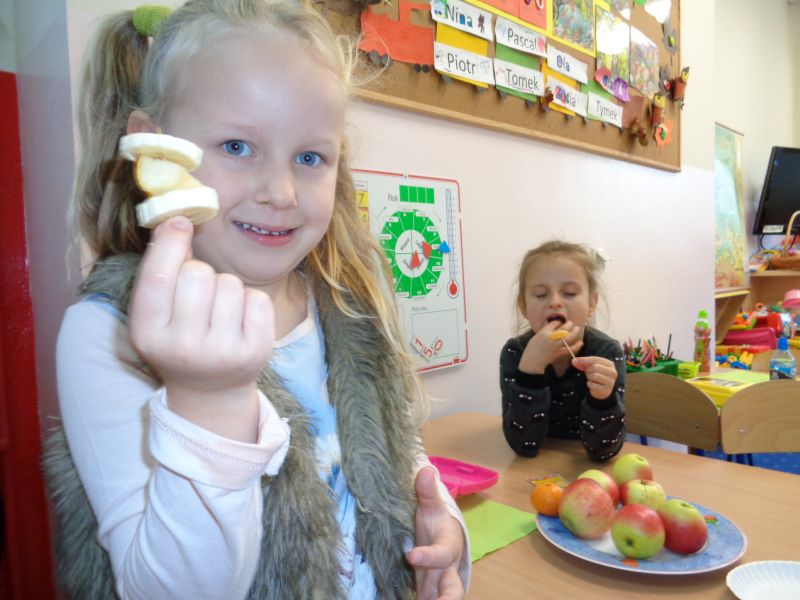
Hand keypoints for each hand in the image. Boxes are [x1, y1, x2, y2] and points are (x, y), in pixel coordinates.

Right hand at [128, 217, 274, 439]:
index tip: (180, 222)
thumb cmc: (179, 339)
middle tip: (198, 296)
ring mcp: (222, 352)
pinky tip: (239, 321)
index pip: (157, 278)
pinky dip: (249, 301)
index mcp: (148, 335)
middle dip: (199, 272)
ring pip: (229, 283)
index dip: (169, 243)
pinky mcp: (256, 351)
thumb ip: (161, 272)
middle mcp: (183, 348)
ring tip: (218, 313)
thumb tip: (176, 221)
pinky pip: (255, 297)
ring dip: (225, 288)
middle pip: (197, 274)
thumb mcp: (157, 315)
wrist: (211, 391)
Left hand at [407, 467, 464, 599]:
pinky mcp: (426, 591)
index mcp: (448, 547)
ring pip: (440, 598)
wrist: (442, 537)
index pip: (442, 554)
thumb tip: (425, 470)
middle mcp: (446, 569)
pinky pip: (424, 599)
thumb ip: (427, 492)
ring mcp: (436, 583)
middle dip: (447, 599)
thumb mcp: (431, 506)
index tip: (411, 555)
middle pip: (454, 590)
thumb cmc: (436, 521)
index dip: (429, 556)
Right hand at [518, 320, 582, 373]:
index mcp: (544, 332)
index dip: (558, 321)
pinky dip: (576, 346)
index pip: (554, 323)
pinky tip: (580, 342)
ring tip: (577, 328)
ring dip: (574, 333)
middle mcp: (551, 338)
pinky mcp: (559, 353)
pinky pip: (569, 349)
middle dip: (568, 324)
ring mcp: (556, 346)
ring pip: (568, 338)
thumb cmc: (532, 348)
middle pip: (563, 329)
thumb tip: (552, 325)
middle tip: (571, 323)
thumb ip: (544, 330)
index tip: (560, 322)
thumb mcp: (536, 336)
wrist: (532, 361)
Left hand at [571, 356, 616, 399]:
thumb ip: (583, 363)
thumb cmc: (597, 376)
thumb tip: (574, 361)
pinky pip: (592, 385)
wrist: (602, 391)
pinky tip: (593, 385)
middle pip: (595, 367)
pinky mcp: (606, 390)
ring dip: (589, 377)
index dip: (584, 359)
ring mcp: (610, 382)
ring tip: (592, 379)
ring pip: (594, 375)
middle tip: (588, 373)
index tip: (575, 361)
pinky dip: (589, 384)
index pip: (596, 359)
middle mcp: (612, 372)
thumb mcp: (591, 367)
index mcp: (610, 364)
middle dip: (588, 370)